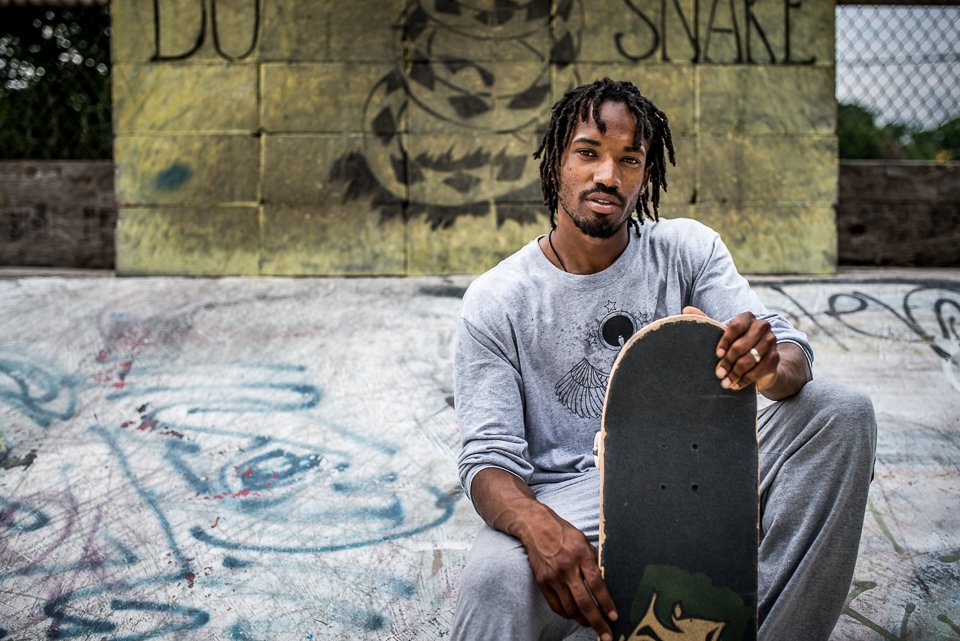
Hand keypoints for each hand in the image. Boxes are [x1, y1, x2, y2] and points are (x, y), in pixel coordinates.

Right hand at [521, 505, 617, 639]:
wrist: (536, 527)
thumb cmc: (564, 533)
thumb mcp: (584, 541)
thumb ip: (593, 562)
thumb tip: (603, 585)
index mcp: (582, 555)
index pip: (597, 586)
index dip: (607, 604)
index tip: (614, 617)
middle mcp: (567, 567)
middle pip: (584, 602)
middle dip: (597, 622)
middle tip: (606, 636)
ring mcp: (553, 576)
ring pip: (570, 608)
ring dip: (582, 620)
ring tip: (590, 624)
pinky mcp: (542, 581)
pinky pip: (555, 605)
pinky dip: (566, 614)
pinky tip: (574, 615)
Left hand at [682, 307, 777, 391]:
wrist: (761, 359)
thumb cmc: (736, 343)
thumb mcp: (722, 334)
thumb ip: (706, 321)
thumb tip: (685, 310)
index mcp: (747, 317)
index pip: (735, 326)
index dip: (725, 341)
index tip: (717, 355)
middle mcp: (762, 326)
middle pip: (742, 345)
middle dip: (728, 362)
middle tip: (718, 373)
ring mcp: (771, 341)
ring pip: (751, 359)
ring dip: (736, 373)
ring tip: (725, 382)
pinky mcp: (775, 357)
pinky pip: (759, 370)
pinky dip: (746, 380)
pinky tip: (736, 385)